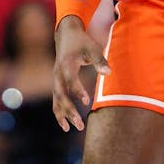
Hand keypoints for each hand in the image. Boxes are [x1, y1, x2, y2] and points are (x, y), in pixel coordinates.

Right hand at [52, 15, 109, 131]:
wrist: (65, 34)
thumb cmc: (81, 41)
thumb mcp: (92, 47)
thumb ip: (99, 60)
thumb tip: (108, 73)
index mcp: (66, 63)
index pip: (70, 79)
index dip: (78, 90)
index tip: (87, 101)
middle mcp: (57, 73)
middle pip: (61, 94)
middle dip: (69, 110)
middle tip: (80, 125)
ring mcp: (55, 79)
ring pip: (56, 99)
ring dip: (63, 114)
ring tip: (71, 129)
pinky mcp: (56, 83)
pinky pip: (55, 100)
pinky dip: (59, 112)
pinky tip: (65, 125)